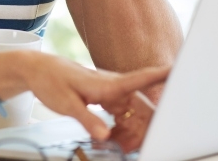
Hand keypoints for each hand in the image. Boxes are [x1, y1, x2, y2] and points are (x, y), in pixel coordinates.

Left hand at [0, 52, 168, 142]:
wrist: (38, 71)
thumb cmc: (51, 80)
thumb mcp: (66, 104)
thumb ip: (87, 119)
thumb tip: (106, 136)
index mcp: (107, 84)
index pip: (140, 79)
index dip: (161, 76)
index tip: (179, 71)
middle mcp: (114, 87)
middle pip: (142, 107)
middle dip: (148, 126)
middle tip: (143, 145)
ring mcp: (111, 93)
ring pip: (134, 114)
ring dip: (134, 131)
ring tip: (125, 146)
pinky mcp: (106, 98)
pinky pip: (122, 116)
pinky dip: (122, 129)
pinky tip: (114, 138)